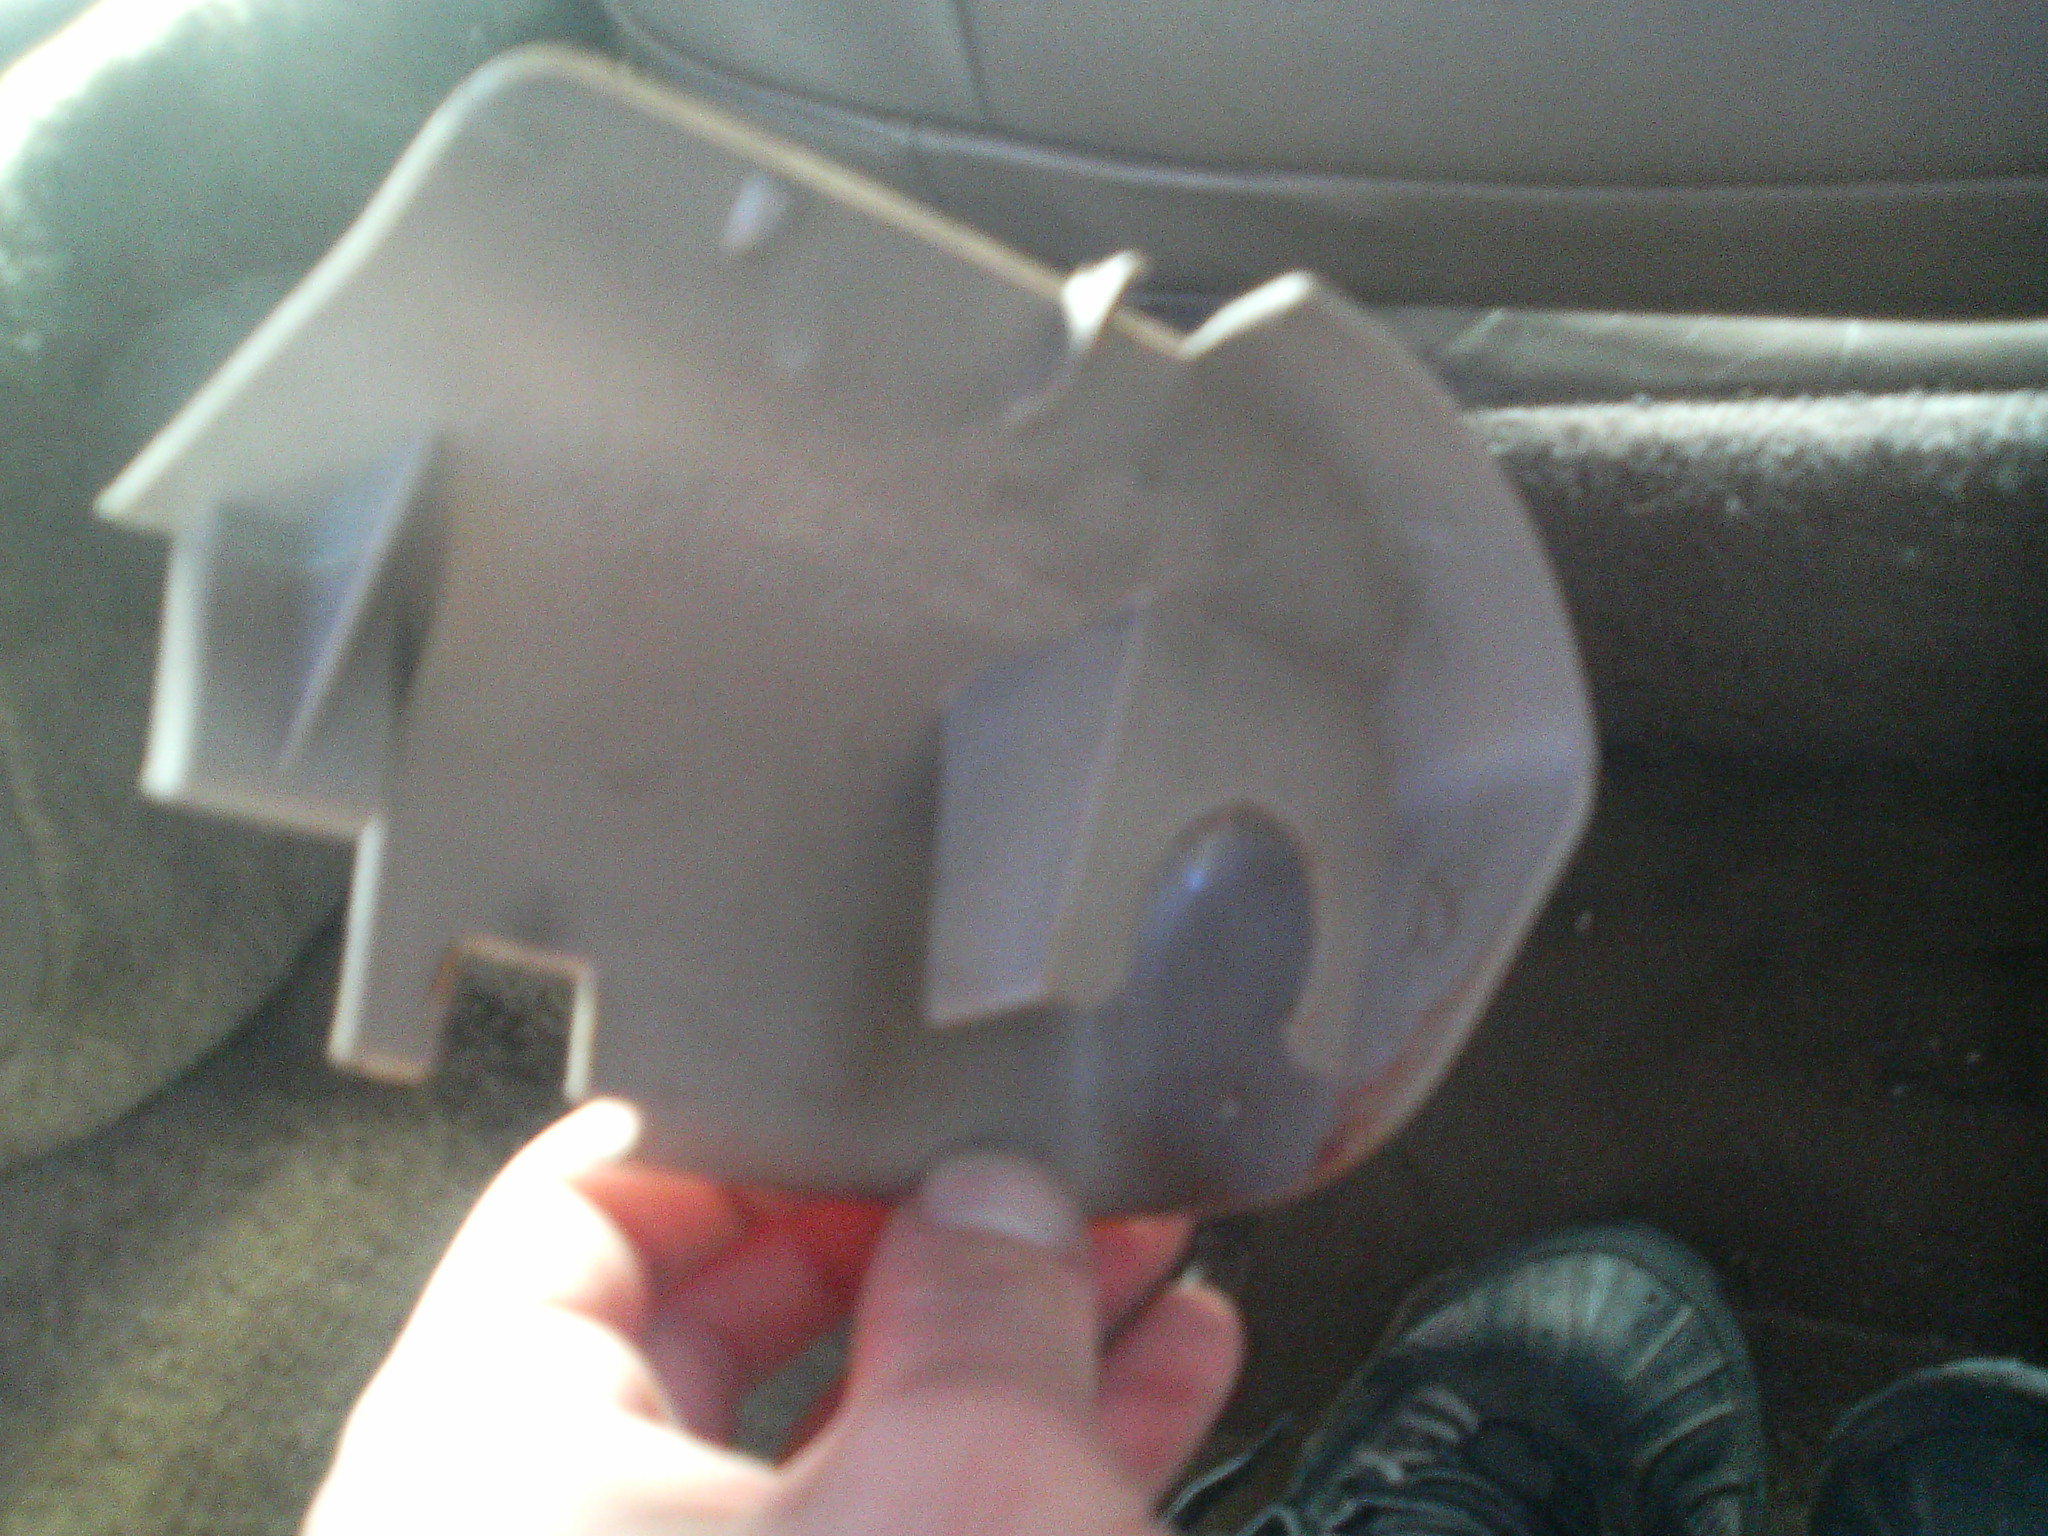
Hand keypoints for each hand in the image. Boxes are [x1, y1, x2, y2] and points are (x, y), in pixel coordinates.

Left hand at [303, 1100, 1242, 1535]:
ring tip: (1142, 1255)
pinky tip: (1153, 1387)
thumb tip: (1007, 1195)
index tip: (901, 1069)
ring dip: (1000, 1339)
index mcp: (489, 1462)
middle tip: (1055, 1160)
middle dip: (929, 1224)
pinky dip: (1008, 1462)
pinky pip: (888, 1525)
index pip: (593, 1189)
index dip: (768, 1104)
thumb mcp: (960, 1493)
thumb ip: (983, 1302)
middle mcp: (544, 1531)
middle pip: (736, 1301)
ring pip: (834, 1430)